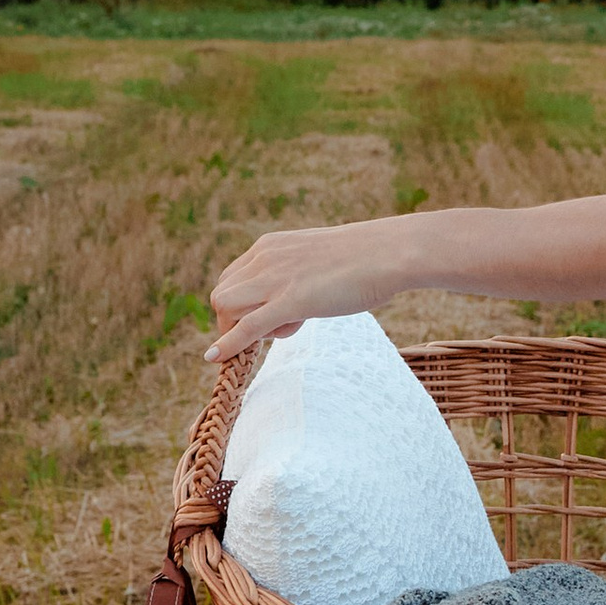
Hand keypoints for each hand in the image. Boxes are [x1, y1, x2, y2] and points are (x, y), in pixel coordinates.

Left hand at [207, 218, 411, 365]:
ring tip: (281, 333)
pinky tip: (215, 359)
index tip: (264, 318)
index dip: (241, 304)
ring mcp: (276, 279)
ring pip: (226, 309)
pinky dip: (227, 345)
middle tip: (268, 333)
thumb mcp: (320, 261)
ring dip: (237, 331)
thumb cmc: (367, 258)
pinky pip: (246, 327)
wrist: (390, 252)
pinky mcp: (291, 301)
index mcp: (270, 246)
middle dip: (232, 321)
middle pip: (221, 295)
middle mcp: (264, 258)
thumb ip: (300, 276)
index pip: (232, 278)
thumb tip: (300, 298)